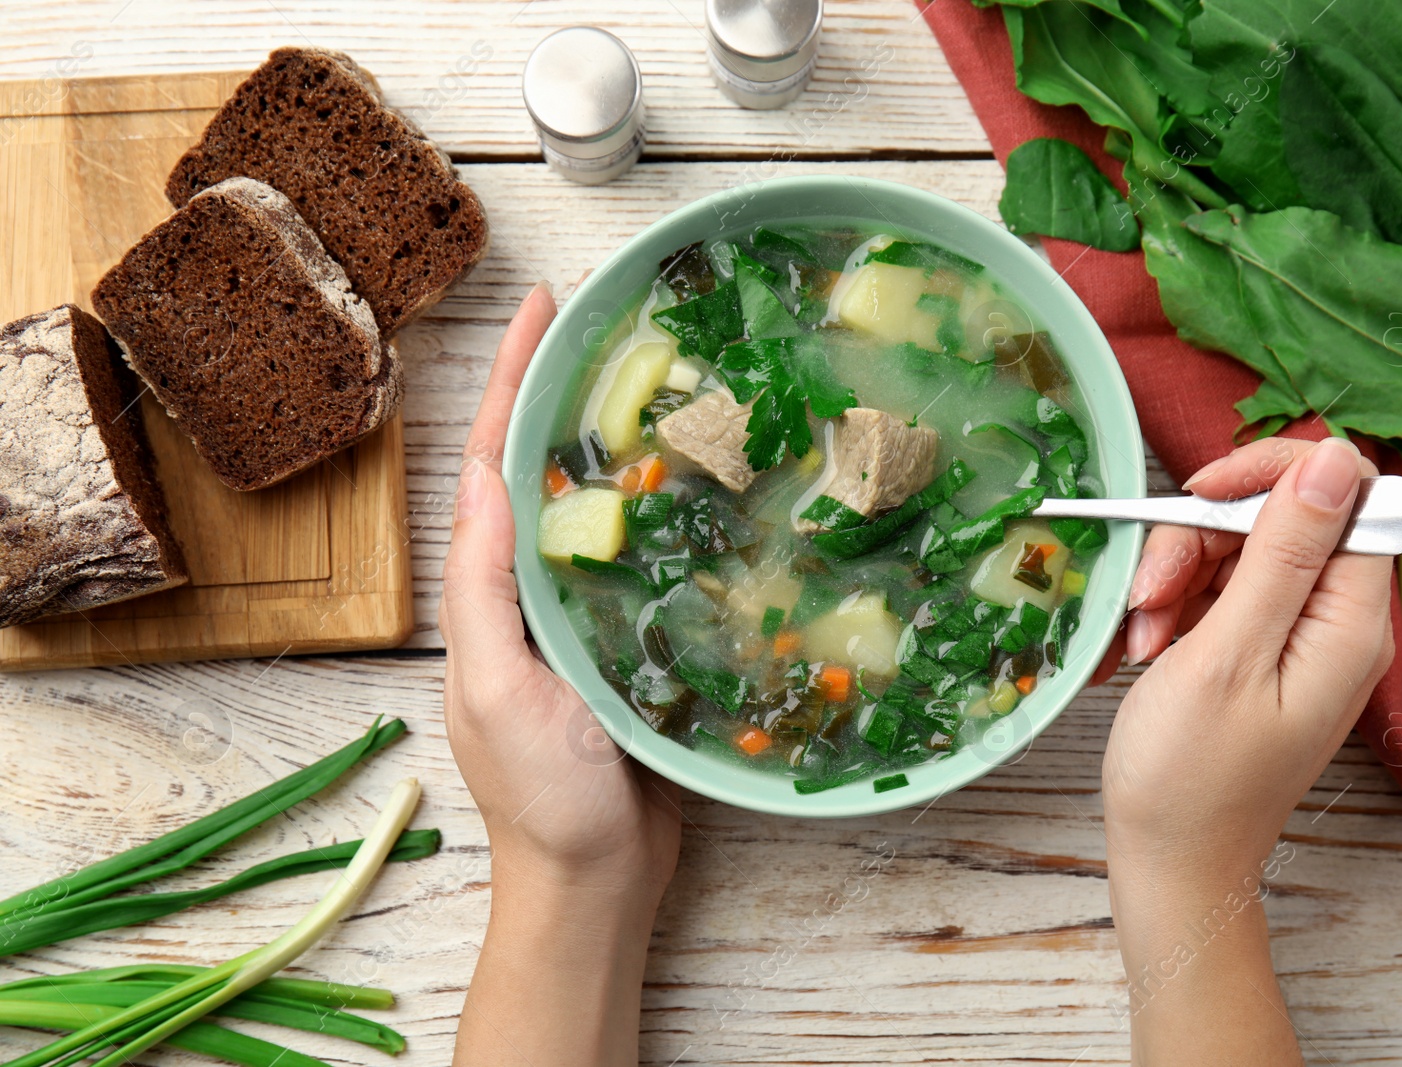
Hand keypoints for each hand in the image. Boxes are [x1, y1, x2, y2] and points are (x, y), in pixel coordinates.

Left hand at [441, 284, 680, 1065]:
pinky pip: (653, 562)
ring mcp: (587, 617)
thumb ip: (487, 591)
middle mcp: (535, 590)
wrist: (595, 883)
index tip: (544, 304)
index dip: (513, 378)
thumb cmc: (543, 800)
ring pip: (605, 508)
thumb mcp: (501, 693)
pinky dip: (675, 513)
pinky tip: (716, 484)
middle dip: (570, 388)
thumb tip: (485, 478)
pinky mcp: (638, 645)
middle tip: (618, 319)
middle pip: (550, 468)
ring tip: (673, 376)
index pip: (496, 462)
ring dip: (628, 440)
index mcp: (493, 592)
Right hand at [1097, 437, 1394, 1065]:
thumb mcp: (1228, 654)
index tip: (1200, 500)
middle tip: (1149, 593)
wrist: (1171, 861)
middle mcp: (1336, 620)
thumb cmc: (1190, 775)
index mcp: (1351, 621)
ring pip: (1239, 549)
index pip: (1346, 493)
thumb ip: (1282, 553)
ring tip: (1142, 636)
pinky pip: (1221, 589)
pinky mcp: (1260, 649)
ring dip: (1177, 575)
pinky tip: (1145, 648)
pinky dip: (1176, 605)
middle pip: (1280, 517)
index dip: (1272, 476)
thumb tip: (1332, 459)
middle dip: (1202, 537)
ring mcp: (1297, 635)